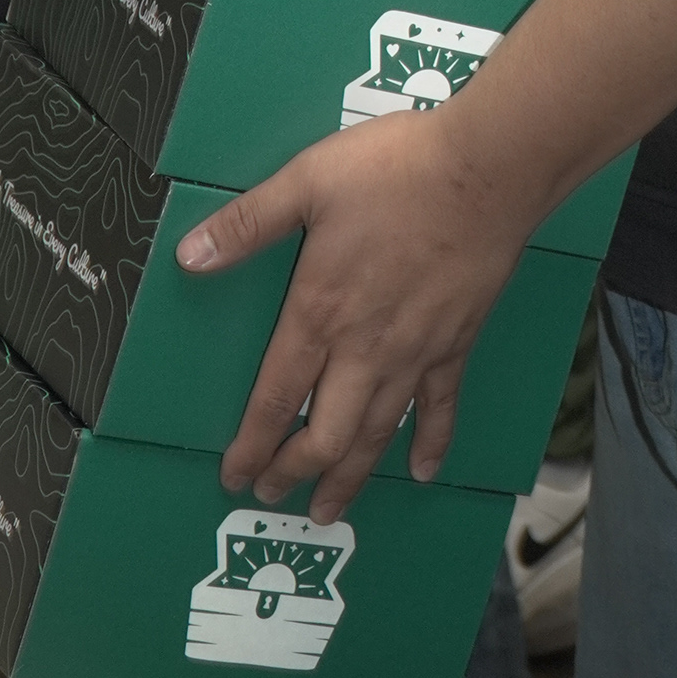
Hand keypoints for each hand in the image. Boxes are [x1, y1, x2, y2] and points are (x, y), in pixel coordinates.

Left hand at [174, 107, 530, 523]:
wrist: (488, 168)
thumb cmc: (396, 169)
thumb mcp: (308, 181)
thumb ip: (248, 223)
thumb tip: (188, 256)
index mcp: (319, 312)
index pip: (276, 398)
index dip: (252, 444)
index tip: (234, 475)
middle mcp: (364, 348)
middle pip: (324, 434)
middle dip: (293, 472)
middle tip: (271, 494)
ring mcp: (415, 352)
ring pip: (375, 434)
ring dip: (348, 477)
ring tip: (328, 509)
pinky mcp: (456, 343)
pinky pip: (441, 408)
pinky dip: (430, 443)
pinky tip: (423, 471)